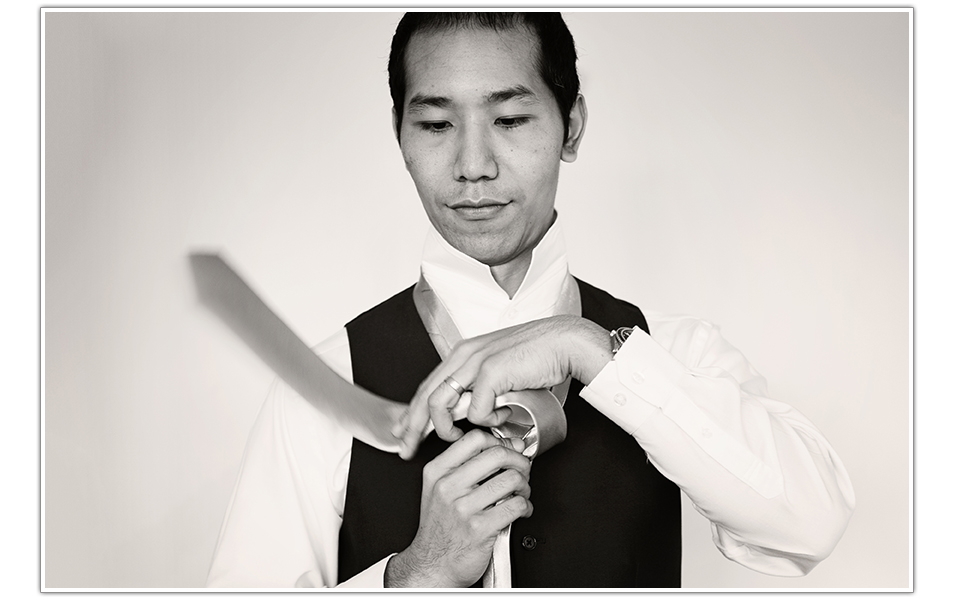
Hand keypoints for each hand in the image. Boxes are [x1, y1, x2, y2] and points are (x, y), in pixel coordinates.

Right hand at [384, 430, 532, 587]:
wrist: (433, 565)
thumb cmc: (441, 527)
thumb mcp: (440, 489)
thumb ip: (468, 465)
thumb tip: (508, 445)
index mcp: (437, 472)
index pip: (475, 439)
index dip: (500, 441)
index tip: (509, 450)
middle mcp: (448, 487)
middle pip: (497, 455)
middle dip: (519, 461)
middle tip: (522, 470)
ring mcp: (463, 508)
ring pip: (512, 479)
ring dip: (525, 485)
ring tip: (520, 493)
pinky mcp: (480, 529)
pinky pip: (516, 505)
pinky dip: (526, 506)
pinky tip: (519, 510)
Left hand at [393, 315, 612, 458]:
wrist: (564, 342)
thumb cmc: (538, 356)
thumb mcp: (499, 368)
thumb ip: (481, 386)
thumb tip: (470, 412)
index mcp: (463, 353)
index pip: (428, 385)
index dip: (412, 411)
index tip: (404, 432)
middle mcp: (464, 355)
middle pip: (424, 396)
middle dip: (411, 427)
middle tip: (406, 448)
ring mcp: (475, 362)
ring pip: (440, 404)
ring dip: (447, 428)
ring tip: (459, 437)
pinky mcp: (491, 373)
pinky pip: (477, 410)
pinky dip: (488, 421)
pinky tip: (503, 415)